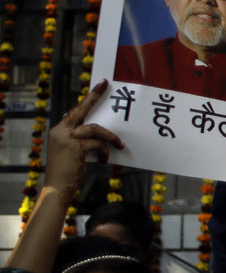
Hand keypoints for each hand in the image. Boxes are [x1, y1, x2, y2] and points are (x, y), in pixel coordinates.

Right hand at [46, 79, 123, 193]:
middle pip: (81, 110)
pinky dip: (105, 150)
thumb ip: (81, 138)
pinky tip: (105, 160)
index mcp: (59, 130)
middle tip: (106, 84)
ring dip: (110, 137)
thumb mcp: (72, 151)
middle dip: (94, 96)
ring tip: (120, 145)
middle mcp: (60, 131)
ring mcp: (66, 138)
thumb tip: (99, 130)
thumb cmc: (69, 170)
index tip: (100, 85)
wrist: (58, 188)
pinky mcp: (75, 147)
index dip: (88, 98)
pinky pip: (97, 143)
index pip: (75, 110)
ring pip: (94, 128)